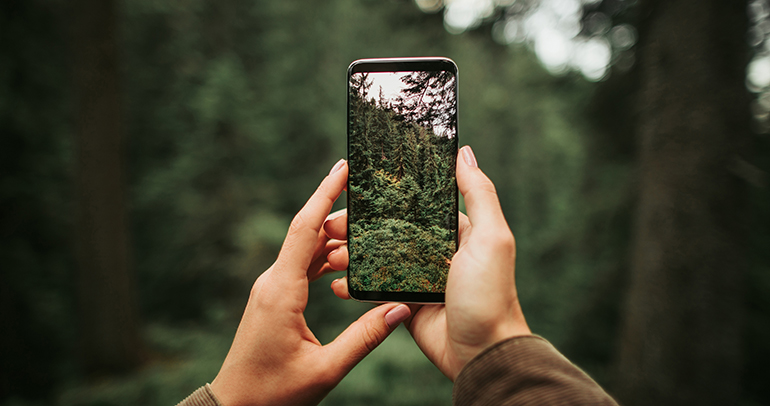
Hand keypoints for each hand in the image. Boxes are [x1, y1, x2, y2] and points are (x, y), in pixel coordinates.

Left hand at [210, 159, 411, 405]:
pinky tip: (345, 259)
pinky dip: (323, 257)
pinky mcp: (274, 299)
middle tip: (371, 198)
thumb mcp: (325, 369)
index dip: (324, 194)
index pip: (305, 229)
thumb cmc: (274, 393)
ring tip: (366, 226)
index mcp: (282, 291)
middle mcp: (273, 282)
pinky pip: (300, 266)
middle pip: (307, 232)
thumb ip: (365, 338)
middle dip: (337, 211)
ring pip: (304, 249)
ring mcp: (271, 289)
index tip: (343, 166)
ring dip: (333, 237)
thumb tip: (399, 308)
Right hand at [330, 145, 530, 380]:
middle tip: (330, 226)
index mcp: (455, 231)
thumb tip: (464, 152)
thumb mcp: (491, 238)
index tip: (353, 189)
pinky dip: (354, 284)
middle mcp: (435, 251)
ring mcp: (418, 277)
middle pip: (387, 229)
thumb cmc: (490, 293)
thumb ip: (479, 194)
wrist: (482, 353)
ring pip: (376, 257)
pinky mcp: (405, 303)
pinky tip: (337, 283)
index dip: (383, 196)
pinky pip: (374, 288)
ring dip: (350, 254)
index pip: (413, 204)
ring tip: (329, 254)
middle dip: (357, 226)